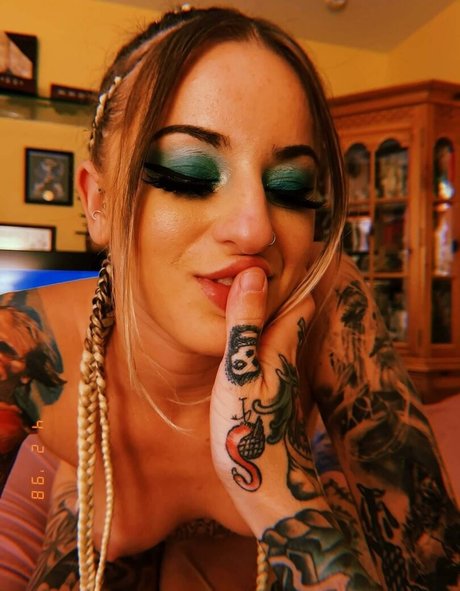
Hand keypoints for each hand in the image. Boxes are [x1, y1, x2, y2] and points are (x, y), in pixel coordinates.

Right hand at [210, 267, 317, 533]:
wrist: (267, 485)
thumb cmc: (249, 429)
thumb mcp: (238, 372)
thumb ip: (245, 325)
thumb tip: (253, 273)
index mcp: (283, 344)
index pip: (300, 296)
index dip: (292, 270)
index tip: (275, 248)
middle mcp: (288, 356)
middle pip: (292, 311)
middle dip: (278, 287)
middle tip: (255, 261)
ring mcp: (282, 376)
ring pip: (281, 331)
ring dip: (268, 309)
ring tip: (245, 288)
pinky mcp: (272, 392)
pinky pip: (270, 351)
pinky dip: (259, 334)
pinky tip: (242, 336)